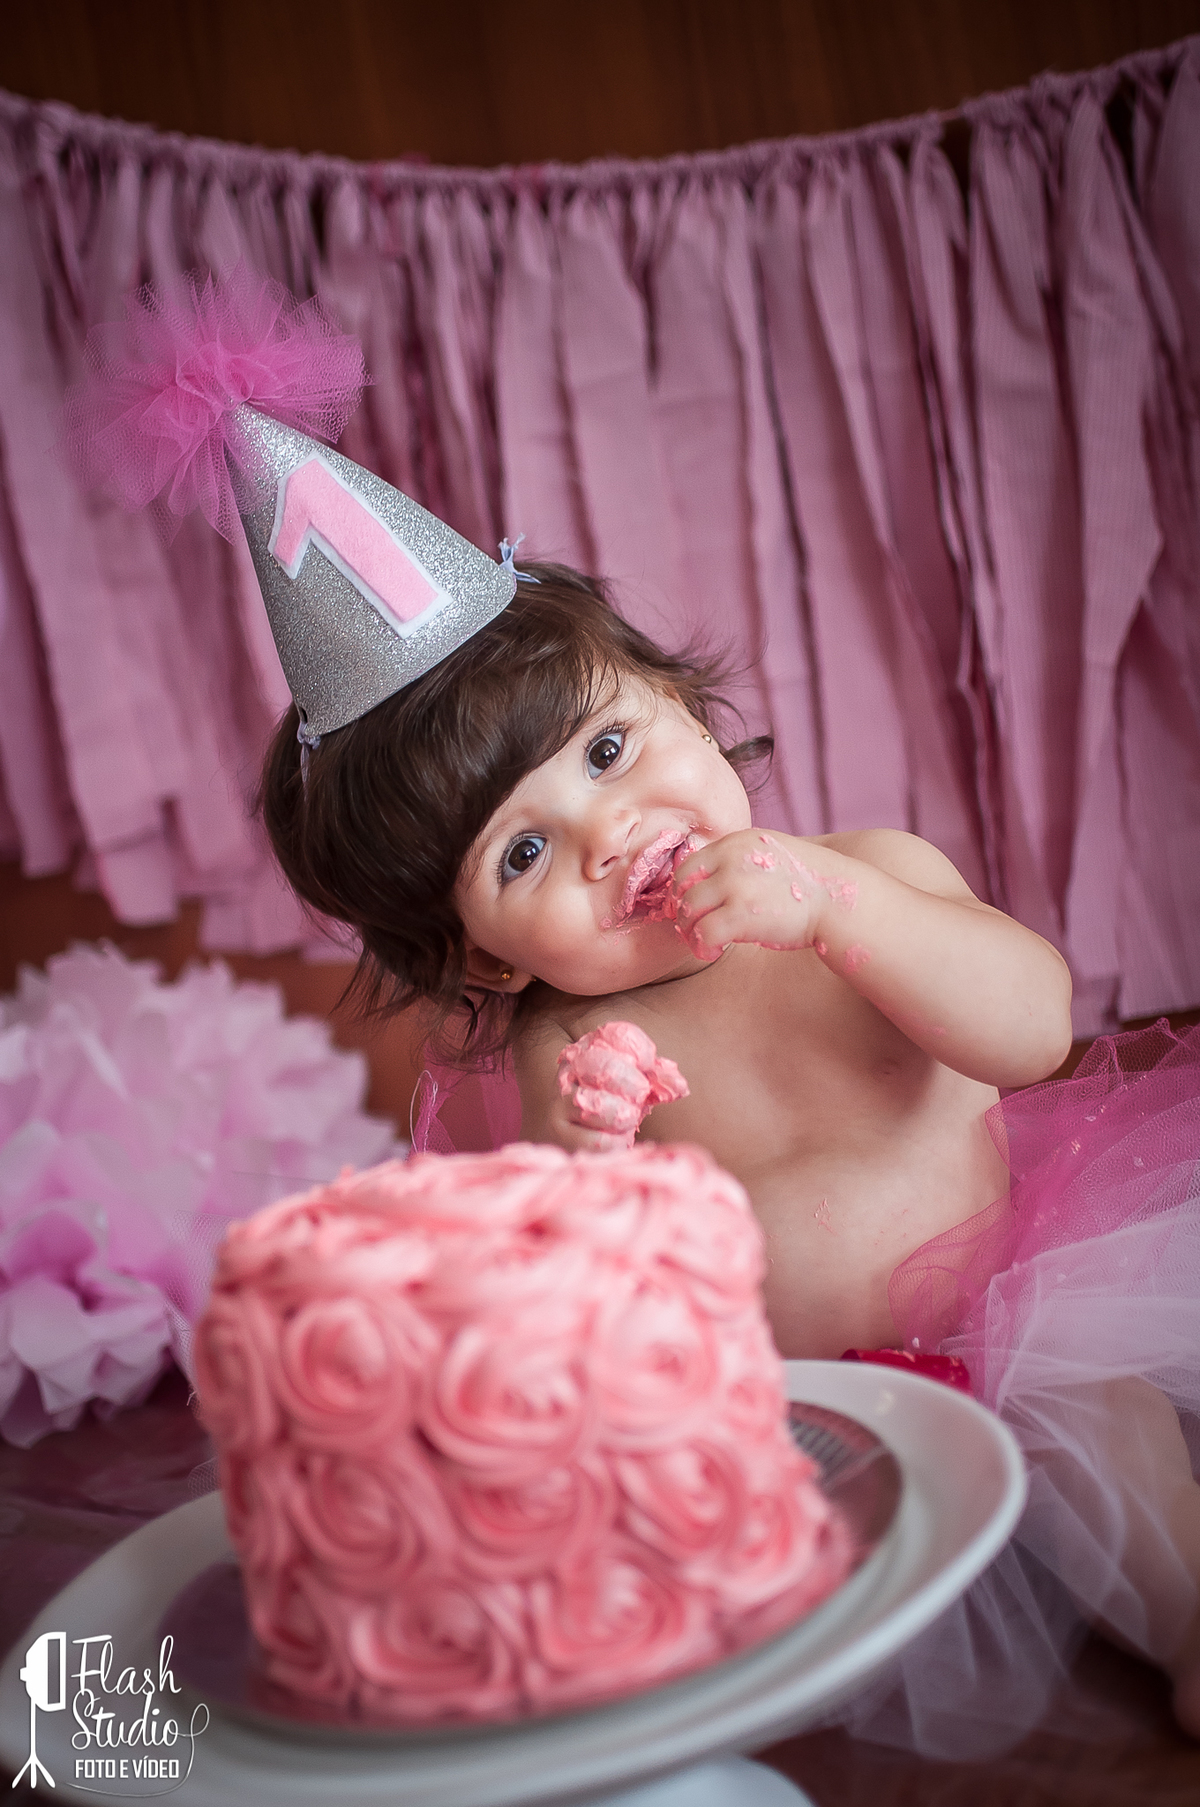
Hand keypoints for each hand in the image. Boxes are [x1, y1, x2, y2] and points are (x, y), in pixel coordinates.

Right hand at [555, 1021, 687, 1150]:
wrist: (579, 1139)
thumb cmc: (615, 1106)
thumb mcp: (637, 1086)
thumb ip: (657, 1080)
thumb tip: (679, 1085)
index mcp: (589, 1050)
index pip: (613, 1034)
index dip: (637, 1048)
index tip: (648, 1062)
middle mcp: (568, 1073)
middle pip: (596, 1065)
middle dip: (627, 1081)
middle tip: (641, 1093)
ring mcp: (559, 1104)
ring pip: (589, 1102)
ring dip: (619, 1113)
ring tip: (628, 1118)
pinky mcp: (561, 1136)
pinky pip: (595, 1138)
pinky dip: (615, 1140)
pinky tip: (619, 1137)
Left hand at [671, 830, 854, 959]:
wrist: (840, 899)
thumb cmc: (809, 884)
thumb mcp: (773, 854)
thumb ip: (741, 860)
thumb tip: (712, 881)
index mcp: (737, 842)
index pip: (689, 864)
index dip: (685, 890)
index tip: (694, 909)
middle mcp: (731, 858)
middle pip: (682, 887)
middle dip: (684, 911)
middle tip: (693, 929)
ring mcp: (735, 885)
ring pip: (688, 911)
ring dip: (690, 932)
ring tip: (703, 944)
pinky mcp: (741, 914)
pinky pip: (702, 933)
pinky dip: (701, 947)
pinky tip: (713, 953)